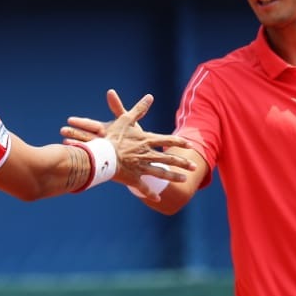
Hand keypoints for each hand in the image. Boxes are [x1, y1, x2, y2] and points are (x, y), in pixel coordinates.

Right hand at [65, 90, 193, 201]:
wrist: (102, 155)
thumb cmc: (112, 137)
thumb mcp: (125, 120)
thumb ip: (138, 109)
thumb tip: (150, 96)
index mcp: (146, 140)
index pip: (167, 140)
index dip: (179, 142)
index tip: (190, 145)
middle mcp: (147, 155)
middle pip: (169, 159)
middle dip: (182, 163)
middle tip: (194, 167)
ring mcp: (141, 168)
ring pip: (161, 174)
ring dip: (173, 177)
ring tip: (184, 180)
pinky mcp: (134, 179)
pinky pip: (144, 188)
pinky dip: (151, 193)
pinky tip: (158, 198)